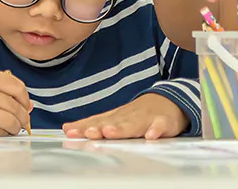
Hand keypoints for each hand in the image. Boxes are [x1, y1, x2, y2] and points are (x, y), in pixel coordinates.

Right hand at [0, 69, 31, 135]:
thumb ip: (5, 87)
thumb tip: (29, 106)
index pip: (17, 88)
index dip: (26, 100)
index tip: (26, 107)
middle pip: (13, 107)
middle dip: (23, 117)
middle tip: (23, 122)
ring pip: (6, 121)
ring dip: (15, 127)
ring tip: (14, 128)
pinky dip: (2, 134)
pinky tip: (1, 133)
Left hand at [62, 94, 187, 139]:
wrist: (170, 101)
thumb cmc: (139, 114)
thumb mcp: (117, 118)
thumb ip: (95, 124)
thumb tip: (67, 129)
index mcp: (117, 116)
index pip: (98, 121)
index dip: (84, 127)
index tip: (70, 132)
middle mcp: (129, 116)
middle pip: (114, 122)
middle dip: (101, 128)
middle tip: (89, 132)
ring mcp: (146, 118)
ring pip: (133, 124)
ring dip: (122, 128)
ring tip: (110, 132)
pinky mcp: (164, 122)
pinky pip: (160, 126)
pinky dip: (156, 130)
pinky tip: (151, 136)